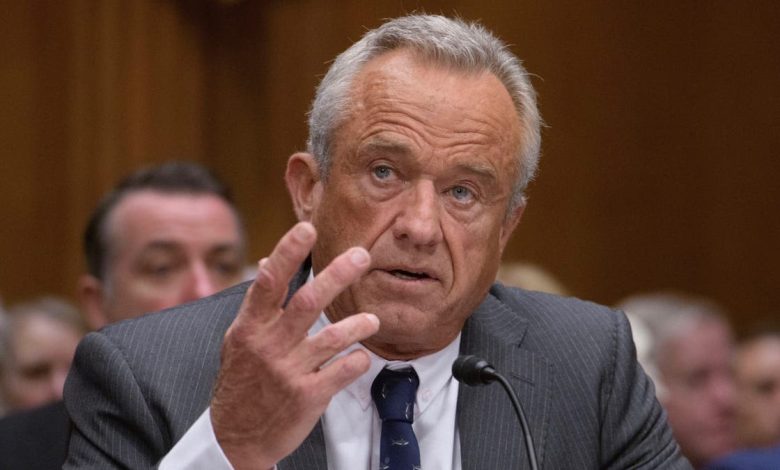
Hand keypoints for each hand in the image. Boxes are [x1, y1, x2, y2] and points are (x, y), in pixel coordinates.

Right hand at [210, 222, 378, 468]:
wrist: (236, 436)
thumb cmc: (241, 382)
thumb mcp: (239, 340)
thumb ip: (258, 304)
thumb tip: (264, 261)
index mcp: (250, 328)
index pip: (269, 282)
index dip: (287, 253)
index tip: (307, 229)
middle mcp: (269, 346)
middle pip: (308, 301)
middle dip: (338, 275)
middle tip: (362, 255)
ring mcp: (289, 371)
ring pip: (331, 337)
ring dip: (357, 325)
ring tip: (373, 319)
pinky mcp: (308, 396)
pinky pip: (342, 371)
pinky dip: (357, 361)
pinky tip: (361, 356)